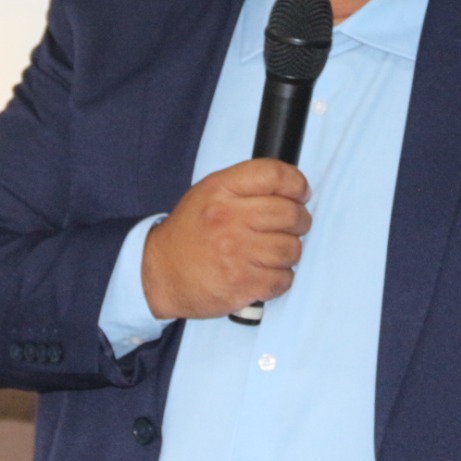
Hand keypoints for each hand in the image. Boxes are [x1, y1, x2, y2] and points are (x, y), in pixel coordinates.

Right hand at [141, 158, 311, 319]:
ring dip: (289, 252)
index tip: (300, 193)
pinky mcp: (242, 285)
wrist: (159, 273)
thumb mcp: (210, 192)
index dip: (297, 184)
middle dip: (299, 220)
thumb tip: (293, 189)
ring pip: (292, 249)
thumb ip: (247, 185)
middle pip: (291, 213)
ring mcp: (236, 254)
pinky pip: (284, 279)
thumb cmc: (190, 232)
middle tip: (291, 226)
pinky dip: (280, 278)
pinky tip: (263, 272)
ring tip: (271, 252)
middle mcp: (229, 219)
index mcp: (221, 190)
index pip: (275, 175)